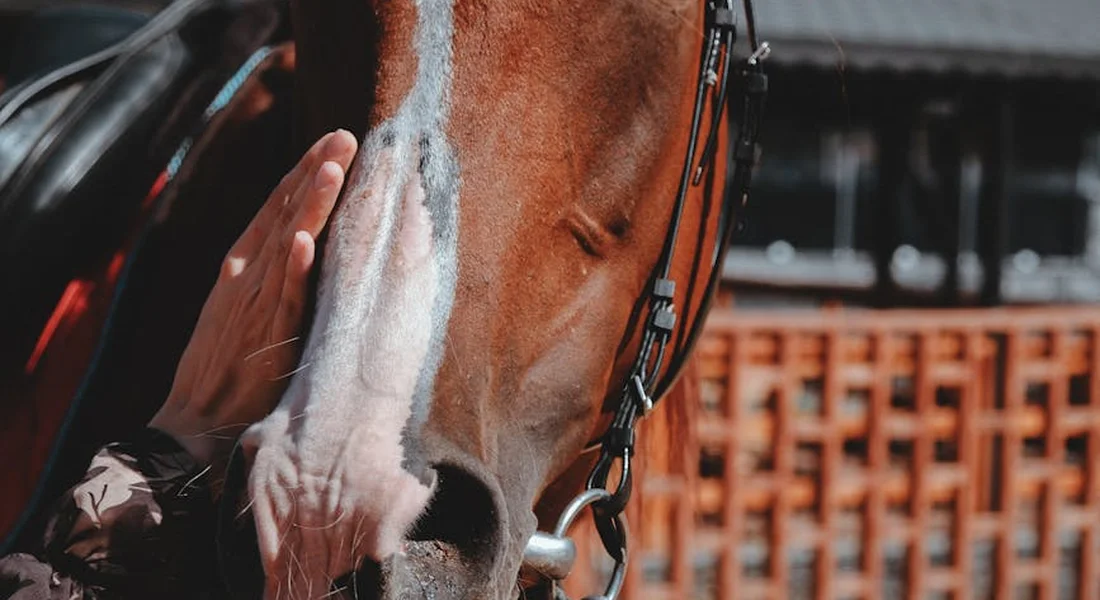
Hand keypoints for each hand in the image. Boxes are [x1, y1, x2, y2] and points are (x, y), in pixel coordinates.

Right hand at [149, 130, 357, 465]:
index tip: (334, 144)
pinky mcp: (261, 336)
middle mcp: (247, 277)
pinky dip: (291, 269)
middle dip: (314, 172)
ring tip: (332, 166)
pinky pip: (280, 298)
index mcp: (245, 269)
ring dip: (309, 204)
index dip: (306, 175)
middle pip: (285, 213)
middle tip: (346, 136)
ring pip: (287, 243)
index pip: (280, 211)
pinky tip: (305, 241)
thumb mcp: (250, 313)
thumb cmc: (229, 375)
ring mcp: (253, 303)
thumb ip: (277, 281)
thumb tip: (312, 250)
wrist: (193, 428)